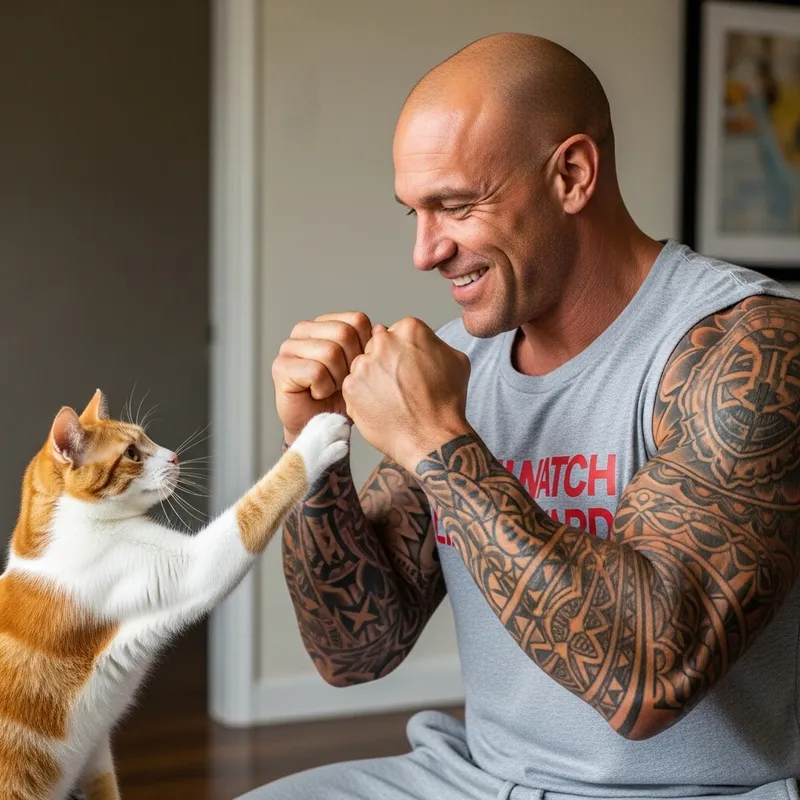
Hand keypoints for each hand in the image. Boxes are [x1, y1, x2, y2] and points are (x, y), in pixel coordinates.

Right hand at [272, 311, 371, 442]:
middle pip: (344, 333)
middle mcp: (304, 330)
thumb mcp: (364, 367)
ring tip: (330, 388)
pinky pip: (316, 372)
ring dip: (337, 379)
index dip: (365, 348)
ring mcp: (289, 347)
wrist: (323, 425)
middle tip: (343, 382)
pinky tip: (318, 394)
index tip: (357, 368)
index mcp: (324, 323)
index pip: (357, 320)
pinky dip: (324, 389)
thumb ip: (372, 345)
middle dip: (352, 364)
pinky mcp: (281, 367)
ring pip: (331, 352)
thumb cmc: (343, 396)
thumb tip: (381, 328)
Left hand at [341, 317, 471, 469]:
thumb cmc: (446, 403)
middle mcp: (383, 342)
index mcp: (409, 329)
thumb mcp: (456, 361)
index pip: (397, 332)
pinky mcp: (350, 387)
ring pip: (364, 366)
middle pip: (377, 346)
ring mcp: (364, 364)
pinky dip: (363, 397)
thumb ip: (435, 343)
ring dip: (373, 379)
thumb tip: (425, 341)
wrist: (431, 437)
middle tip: (400, 385)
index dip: (404, 353)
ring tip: (392, 399)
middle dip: (386, 362)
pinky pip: (353, 387)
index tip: (411, 368)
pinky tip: (381, 408)